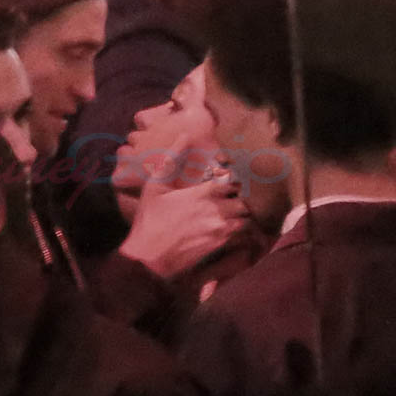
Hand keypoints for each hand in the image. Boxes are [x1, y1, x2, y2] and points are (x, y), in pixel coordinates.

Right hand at [119, 135, 248, 276]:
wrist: (148, 260)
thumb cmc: (149, 221)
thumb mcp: (154, 187)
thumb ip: (170, 161)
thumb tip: (183, 135)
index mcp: (202, 192)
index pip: (232, 179)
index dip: (234, 178)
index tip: (230, 179)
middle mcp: (217, 209)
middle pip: (244, 198)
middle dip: (242, 196)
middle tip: (236, 196)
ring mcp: (221, 229)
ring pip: (246, 216)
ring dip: (242, 213)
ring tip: (236, 212)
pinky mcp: (221, 246)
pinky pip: (242, 234)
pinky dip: (242, 230)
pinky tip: (233, 228)